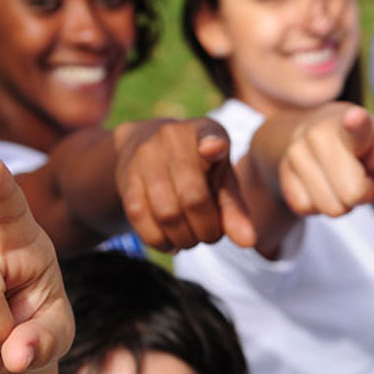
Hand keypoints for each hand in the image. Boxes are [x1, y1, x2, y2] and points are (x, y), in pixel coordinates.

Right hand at [112, 117, 253, 251]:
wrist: (143, 144)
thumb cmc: (197, 168)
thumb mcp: (220, 179)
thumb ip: (234, 209)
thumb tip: (248, 242)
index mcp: (204, 131)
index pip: (209, 134)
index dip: (212, 144)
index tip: (213, 150)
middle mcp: (172, 137)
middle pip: (193, 197)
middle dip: (206, 229)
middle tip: (210, 236)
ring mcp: (145, 156)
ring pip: (166, 213)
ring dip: (184, 239)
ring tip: (191, 240)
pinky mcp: (125, 178)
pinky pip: (140, 218)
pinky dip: (159, 240)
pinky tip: (170, 242)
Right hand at [278, 104, 373, 231]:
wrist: (316, 129)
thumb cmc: (362, 146)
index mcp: (357, 123)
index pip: (357, 125)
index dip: (356, 123)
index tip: (356, 118)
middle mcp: (321, 133)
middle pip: (352, 193)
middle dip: (362, 195)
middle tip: (359, 176)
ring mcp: (297, 151)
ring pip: (331, 208)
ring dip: (342, 202)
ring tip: (340, 177)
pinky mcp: (283, 171)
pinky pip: (308, 210)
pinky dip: (320, 204)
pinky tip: (322, 183)